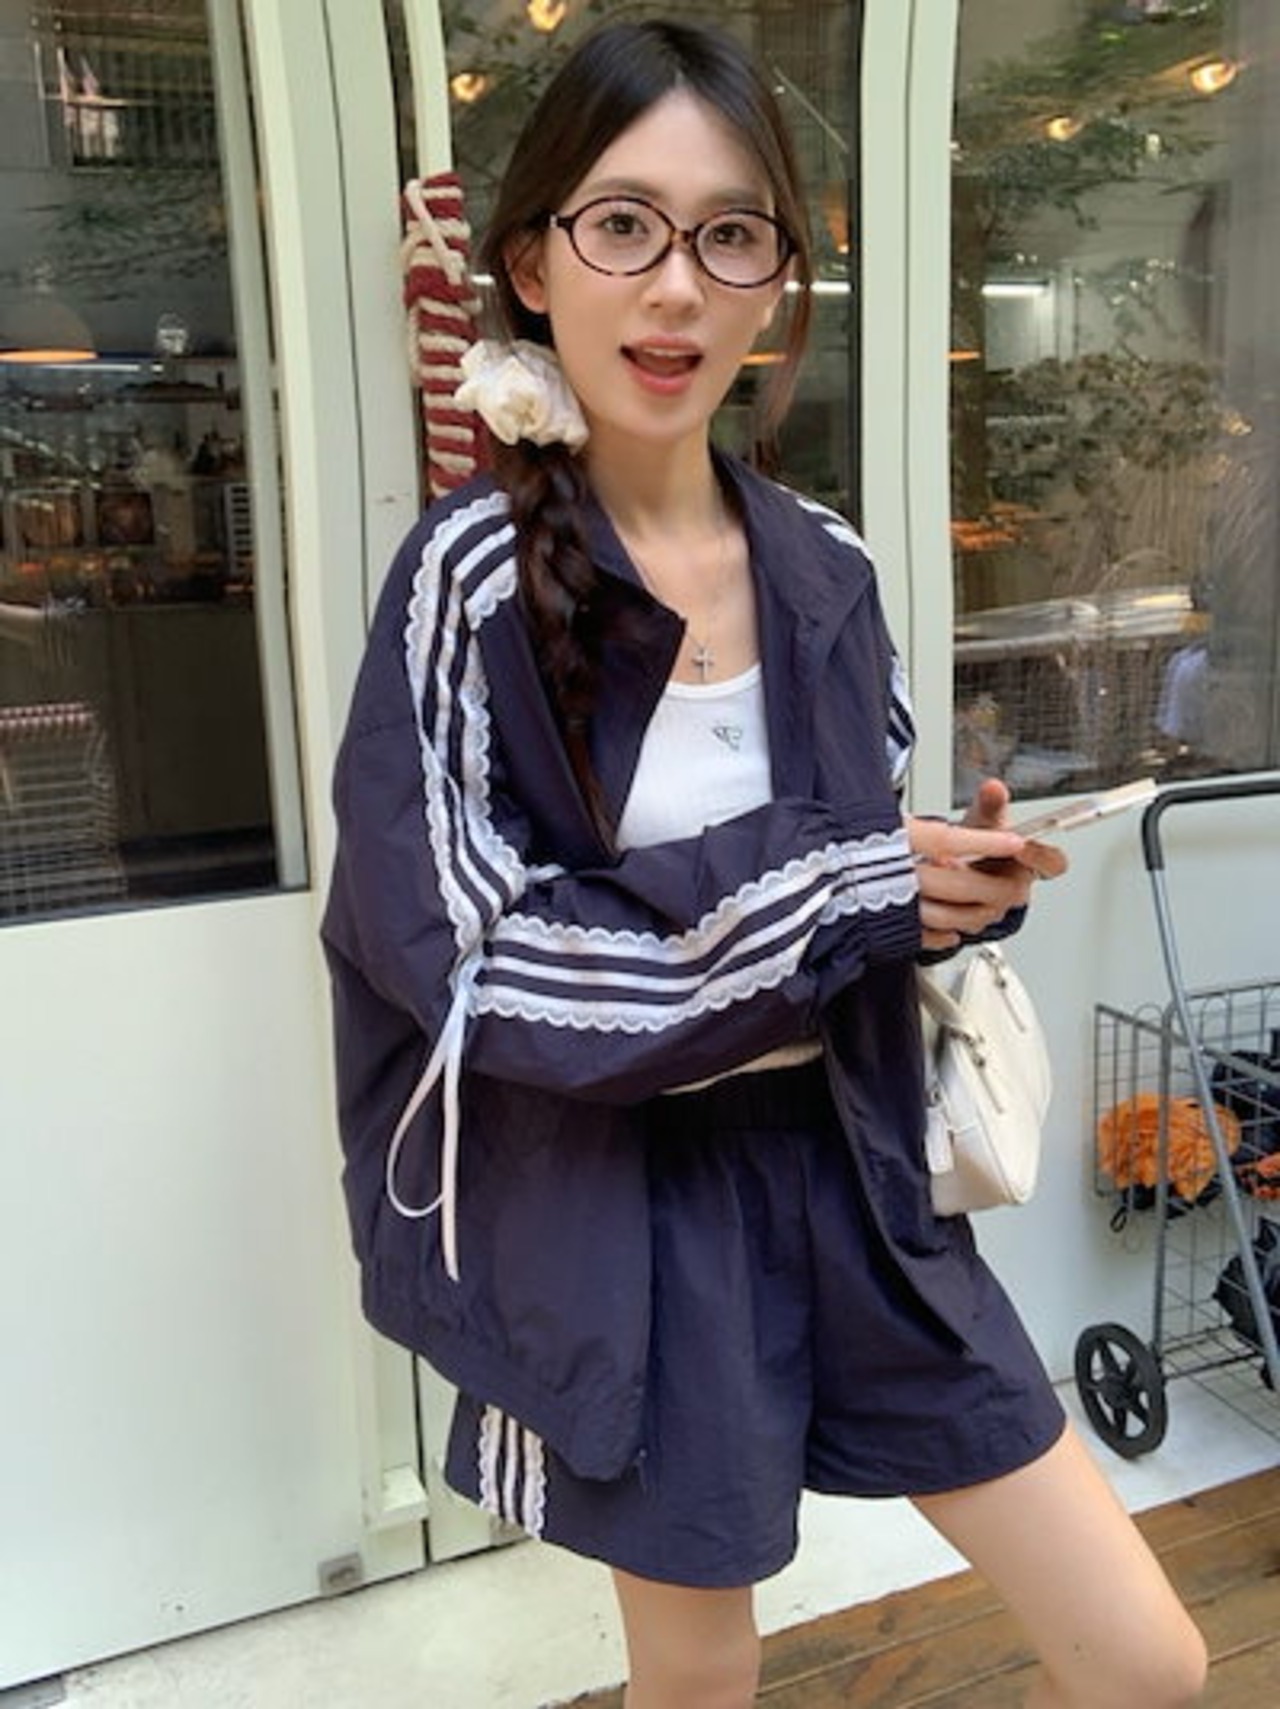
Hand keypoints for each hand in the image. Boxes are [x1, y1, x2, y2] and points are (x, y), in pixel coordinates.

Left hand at [907, 779, 1066, 951]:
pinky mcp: (970, 922)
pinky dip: (940, 907)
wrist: (958, 862)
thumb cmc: (979, 839)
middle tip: (955, 860)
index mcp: (1031, 862)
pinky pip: (957, 923)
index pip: (1052, 863)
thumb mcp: (984, 819)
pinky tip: (927, 891)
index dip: (1039, 856)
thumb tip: (994, 787)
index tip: (1021, 844)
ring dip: (954, 893)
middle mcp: (1016, 888)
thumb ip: (990, 803)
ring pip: (981, 911)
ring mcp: (995, 909)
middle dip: (979, 876)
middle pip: (1011, 892)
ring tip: (936, 869)